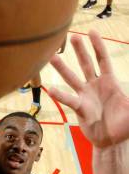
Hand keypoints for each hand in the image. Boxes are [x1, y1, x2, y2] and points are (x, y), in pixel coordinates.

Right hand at [49, 31, 128, 147]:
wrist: (113, 141)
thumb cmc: (125, 125)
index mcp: (110, 82)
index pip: (103, 60)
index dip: (98, 46)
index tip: (92, 31)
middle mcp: (95, 86)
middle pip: (86, 64)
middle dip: (80, 50)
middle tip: (72, 36)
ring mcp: (85, 96)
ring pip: (72, 78)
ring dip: (63, 68)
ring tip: (52, 57)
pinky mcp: (80, 108)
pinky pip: (69, 100)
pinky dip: (61, 95)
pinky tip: (52, 89)